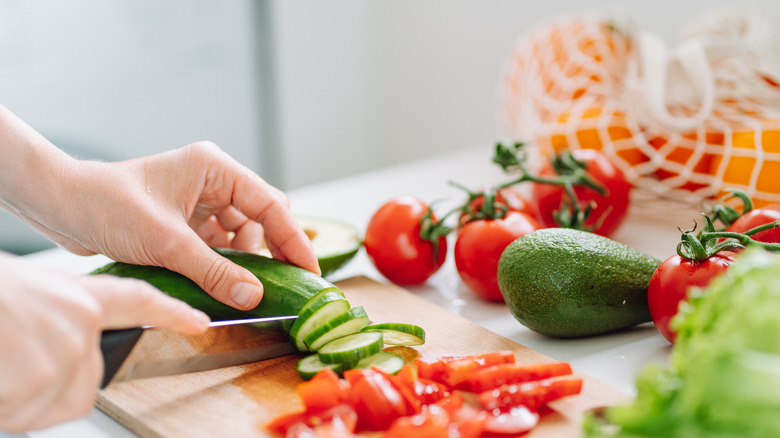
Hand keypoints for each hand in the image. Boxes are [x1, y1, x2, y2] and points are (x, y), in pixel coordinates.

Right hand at [0, 253, 209, 432]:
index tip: (199, 320)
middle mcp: (78, 326)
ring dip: (18, 396)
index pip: (139, 302)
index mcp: (75, 296)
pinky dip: (4, 406)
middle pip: (88, 380)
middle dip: (53, 384)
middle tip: (12, 359)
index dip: (171, 314)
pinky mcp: (36, 386)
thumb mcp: (23, 294)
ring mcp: (60, 358)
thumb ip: (55, 317)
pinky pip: (23, 415)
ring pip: (52, 403)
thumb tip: (60, 342)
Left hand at [36, 142, 319, 309]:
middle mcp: (212, 182)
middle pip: (260, 220)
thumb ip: (214, 270)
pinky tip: (222, 284)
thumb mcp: (167, 242)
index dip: (294, 239)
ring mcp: (199, 203)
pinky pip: (217, 247)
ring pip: (240, 237)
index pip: (270, 204)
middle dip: (270, 253)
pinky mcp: (186, 223)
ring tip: (242, 289)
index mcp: (215, 168)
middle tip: (284, 286)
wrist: (61, 207)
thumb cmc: (107, 205)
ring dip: (242, 264)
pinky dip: (222, 266)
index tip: (310, 270)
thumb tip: (254, 296)